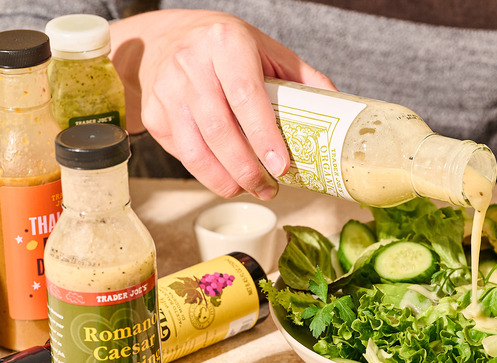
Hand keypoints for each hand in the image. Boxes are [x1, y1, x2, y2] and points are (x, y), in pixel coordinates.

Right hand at [110, 10, 335, 198]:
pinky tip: (226, 176)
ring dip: (225, 180)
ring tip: (249, 189)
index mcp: (226, 44)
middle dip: (246, 170)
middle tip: (269, 189)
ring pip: (195, 149)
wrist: (167, 39)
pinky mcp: (154, 114)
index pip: (246, 95)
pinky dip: (206, 174)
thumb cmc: (226, 48)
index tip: (281, 166)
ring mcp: (166, 90)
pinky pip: (182, 153)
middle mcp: (191, 64)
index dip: (264, 135)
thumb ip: (304, 80)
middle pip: (219, 130)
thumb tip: (342, 113)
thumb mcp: (267, 50)